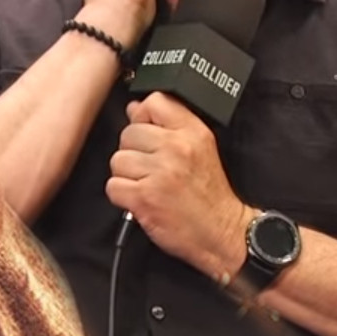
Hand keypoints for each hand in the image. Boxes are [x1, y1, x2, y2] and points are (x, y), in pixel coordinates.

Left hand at [106, 93, 253, 279]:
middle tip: (152, 170)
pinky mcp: (145, 197)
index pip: (154, 102)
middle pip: (128, 133)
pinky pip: (113, 186)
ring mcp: (160, 172)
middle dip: (134, 153)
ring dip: (126, 176)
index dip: (144, 117)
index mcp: (193, 132)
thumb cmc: (210, 195)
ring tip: (148, 185)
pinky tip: (142, 200)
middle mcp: (176, 148)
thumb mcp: (200, 149)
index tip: (148, 135)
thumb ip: (168, 126)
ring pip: (117, 160)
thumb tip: (134, 108)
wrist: (223, 233)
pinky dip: (123, 196)